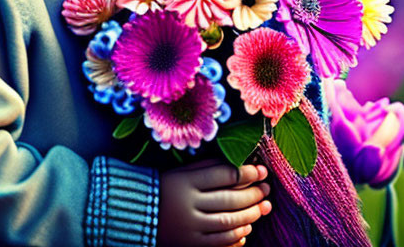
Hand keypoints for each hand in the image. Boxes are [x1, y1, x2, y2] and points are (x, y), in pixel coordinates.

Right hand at [156, 160, 271, 246]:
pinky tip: (247, 229)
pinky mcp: (191, 243)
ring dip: (250, 215)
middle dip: (253, 194)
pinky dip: (237, 235)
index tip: (262, 171)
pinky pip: (220, 241)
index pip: (223, 175)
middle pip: (229, 199)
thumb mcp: (181, 172)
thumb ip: (207, 167)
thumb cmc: (165, 188)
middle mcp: (188, 204)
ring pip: (228, 221)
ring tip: (263, 207)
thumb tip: (240, 164)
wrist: (137, 213)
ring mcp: (190, 226)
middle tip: (266, 190)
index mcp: (185, 181)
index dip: (247, 173)